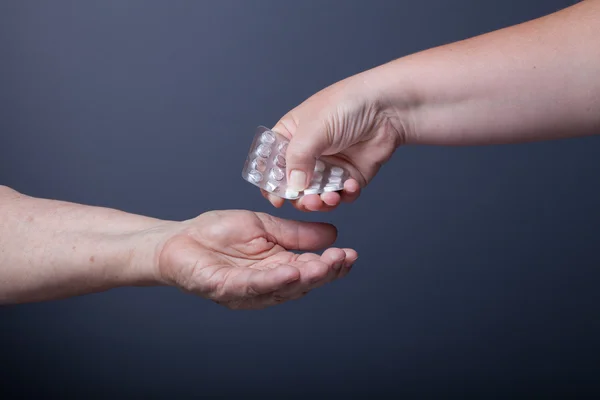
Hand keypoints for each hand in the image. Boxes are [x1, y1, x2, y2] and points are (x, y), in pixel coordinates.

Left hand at [151, 210, 356, 309]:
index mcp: (278, 267)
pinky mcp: (224, 289)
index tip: (350, 254)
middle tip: (343, 259)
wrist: (179, 239)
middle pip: (301, 283)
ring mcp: (246, 290)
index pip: (310, 270)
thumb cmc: (217, 233)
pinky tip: (289, 271)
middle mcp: (266, 284)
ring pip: (281, 288)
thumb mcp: (264, 226)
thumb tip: (333, 234)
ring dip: (304, 278)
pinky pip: (251, 286)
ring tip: (324, 265)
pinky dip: (272, 281)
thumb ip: (295, 233)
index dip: (332, 264)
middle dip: (324, 272)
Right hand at [261, 72, 404, 211]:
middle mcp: (307, 154)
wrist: (387, 109)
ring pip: (316, 195)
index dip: (270, 183)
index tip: (276, 198)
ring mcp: (327, 166)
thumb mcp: (314, 129)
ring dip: (321, 201)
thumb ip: (298, 158)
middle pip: (293, 186)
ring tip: (329, 198)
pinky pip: (342, 195)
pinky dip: (345, 195)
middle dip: (299, 198)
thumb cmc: (347, 105)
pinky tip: (351, 185)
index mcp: (290, 137)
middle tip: (308, 200)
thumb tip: (293, 186)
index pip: (271, 164)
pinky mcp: (348, 176)